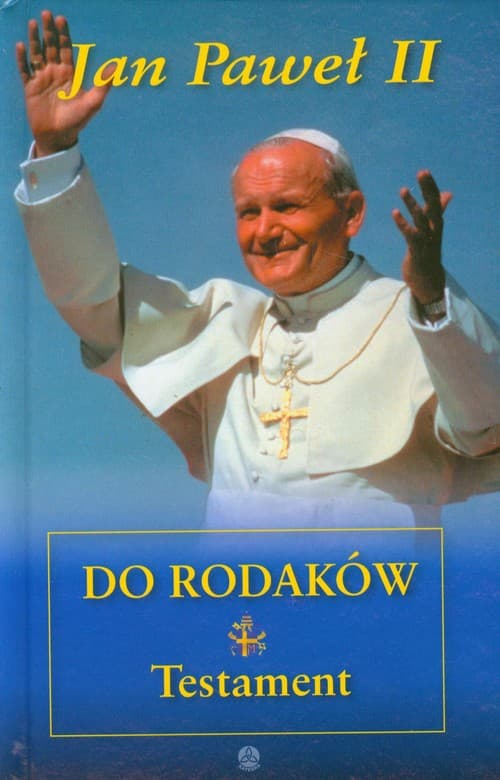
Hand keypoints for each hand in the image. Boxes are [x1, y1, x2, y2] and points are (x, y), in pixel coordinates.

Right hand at [16, 10, 111, 156]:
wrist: (59, 137)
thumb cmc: (77, 121)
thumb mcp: (93, 103)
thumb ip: (103, 84)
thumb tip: (117, 67)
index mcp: (69, 74)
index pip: (66, 49)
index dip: (63, 34)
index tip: (61, 19)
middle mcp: (55, 73)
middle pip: (50, 47)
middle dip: (48, 31)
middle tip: (46, 13)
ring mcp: (42, 79)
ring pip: (36, 54)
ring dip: (34, 39)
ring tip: (32, 24)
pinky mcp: (30, 88)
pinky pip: (24, 70)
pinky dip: (22, 59)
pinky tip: (21, 47)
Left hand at [392, 171, 451, 304]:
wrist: (427, 280)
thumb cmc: (428, 252)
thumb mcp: (433, 230)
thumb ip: (437, 211)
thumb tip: (447, 193)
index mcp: (437, 224)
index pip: (436, 201)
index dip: (430, 187)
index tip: (424, 172)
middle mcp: (434, 230)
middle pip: (433, 206)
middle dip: (427, 189)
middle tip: (421, 172)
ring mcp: (427, 241)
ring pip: (421, 219)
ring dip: (413, 204)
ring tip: (403, 189)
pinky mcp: (417, 251)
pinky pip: (411, 235)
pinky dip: (403, 223)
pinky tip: (395, 213)